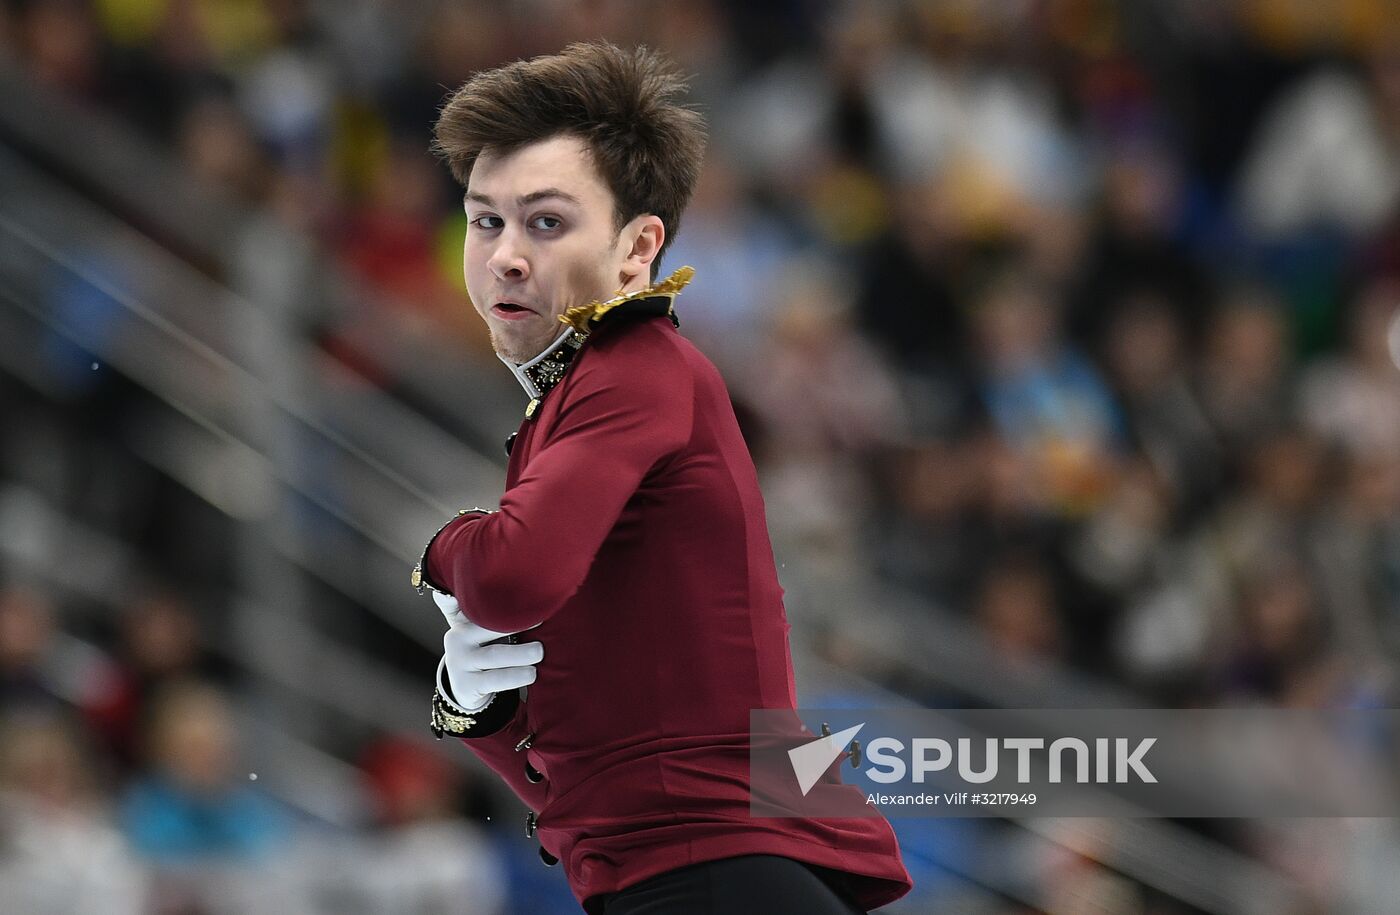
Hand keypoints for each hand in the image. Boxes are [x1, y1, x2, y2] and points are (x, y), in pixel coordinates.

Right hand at [433, 591, 543, 712]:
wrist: (464, 687)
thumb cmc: (477, 650)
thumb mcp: (471, 629)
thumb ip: (471, 608)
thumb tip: (461, 588)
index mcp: (461, 622)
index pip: (483, 609)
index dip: (507, 605)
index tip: (530, 601)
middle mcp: (457, 640)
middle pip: (490, 629)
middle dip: (517, 625)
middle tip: (541, 622)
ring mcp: (461, 664)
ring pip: (495, 656)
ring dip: (521, 654)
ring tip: (539, 652)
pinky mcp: (468, 685)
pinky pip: (496, 680)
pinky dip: (515, 676)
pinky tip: (531, 673)